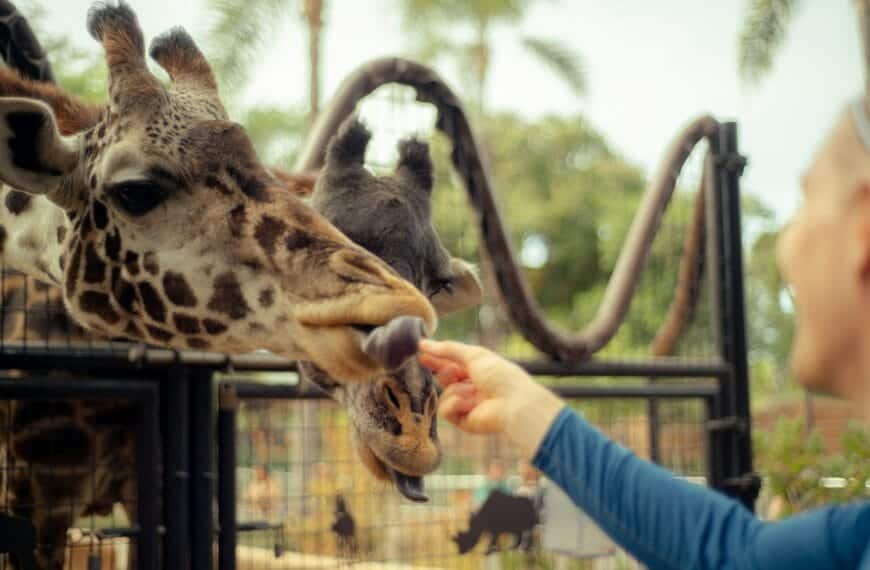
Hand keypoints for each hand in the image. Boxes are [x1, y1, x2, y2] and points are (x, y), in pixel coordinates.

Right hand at [419, 339, 564, 457]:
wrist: (513, 403)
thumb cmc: (500, 376)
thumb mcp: (474, 355)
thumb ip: (448, 349)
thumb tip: (423, 343)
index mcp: (478, 370)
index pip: (451, 363)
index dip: (436, 359)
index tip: (420, 353)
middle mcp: (473, 388)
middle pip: (445, 379)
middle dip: (445, 373)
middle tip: (454, 372)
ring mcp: (468, 405)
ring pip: (444, 394)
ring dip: (454, 390)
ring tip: (471, 392)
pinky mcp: (464, 421)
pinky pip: (446, 411)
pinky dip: (454, 404)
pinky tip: (469, 404)